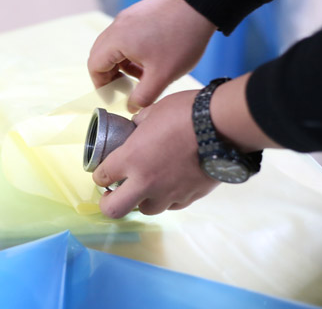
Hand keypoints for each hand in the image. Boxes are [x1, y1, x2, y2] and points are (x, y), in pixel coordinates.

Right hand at [88, 0, 216, 112]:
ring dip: (122, 63)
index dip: (101, 84)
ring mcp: (128, 16)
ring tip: (142, 75)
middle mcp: (118, 25)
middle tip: (126, 87)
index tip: (114, 95)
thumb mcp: (162, 76)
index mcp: (117, 39)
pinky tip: (150, 59)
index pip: (94, 66)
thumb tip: (131, 107)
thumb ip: (143, 96)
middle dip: (110, 74)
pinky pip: (126, 35)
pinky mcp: (139, 12)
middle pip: (100, 54)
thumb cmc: (181, 40)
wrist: (201, 6)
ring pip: (114, 45)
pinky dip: (130, 50)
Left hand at [92, 90, 219, 218]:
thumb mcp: (153, 111)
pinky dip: (167, 199)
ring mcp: (169, 193)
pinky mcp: (190, 197)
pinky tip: (170, 185)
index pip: (102, 176)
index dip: (99, 174)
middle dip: (109, 203)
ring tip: (146, 187)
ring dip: (141, 200)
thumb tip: (137, 126)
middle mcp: (146, 182)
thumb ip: (139, 124)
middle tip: (112, 194)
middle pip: (114, 209)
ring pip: (146, 210)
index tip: (103, 172)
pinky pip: (172, 205)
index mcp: (130, 158)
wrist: (221, 126)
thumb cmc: (186, 113)